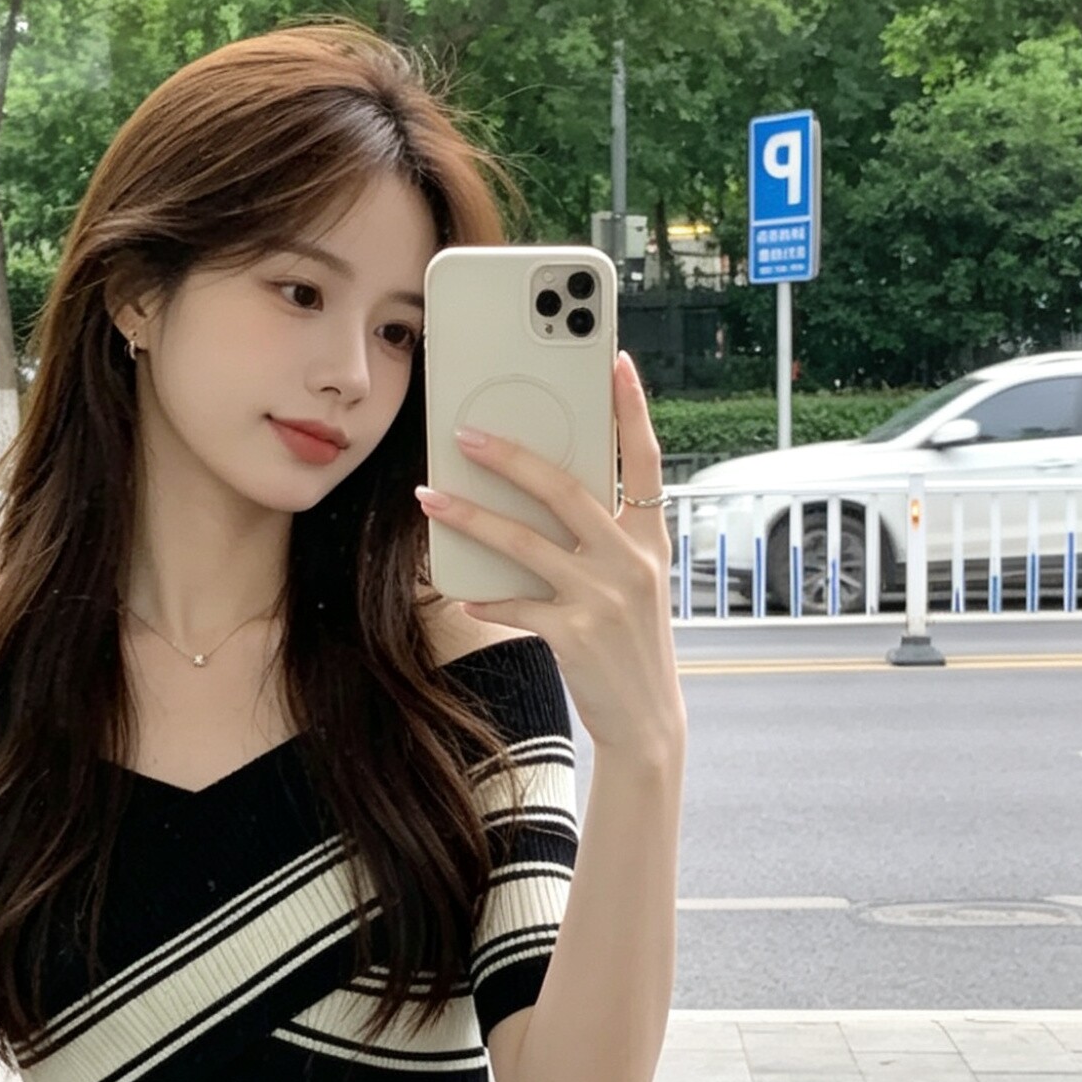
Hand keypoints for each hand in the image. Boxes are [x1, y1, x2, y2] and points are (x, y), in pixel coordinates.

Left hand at [413, 350, 682, 761]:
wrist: (649, 719)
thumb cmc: (633, 644)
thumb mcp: (636, 583)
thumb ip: (604, 540)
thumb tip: (542, 497)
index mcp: (651, 538)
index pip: (645, 458)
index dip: (632, 409)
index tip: (616, 363)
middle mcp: (632, 560)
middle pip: (565, 489)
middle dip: (511, 456)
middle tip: (467, 433)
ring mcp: (605, 597)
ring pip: (525, 542)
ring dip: (470, 517)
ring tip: (430, 498)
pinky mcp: (575, 634)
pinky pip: (515, 604)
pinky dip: (485, 597)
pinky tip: (464, 593)